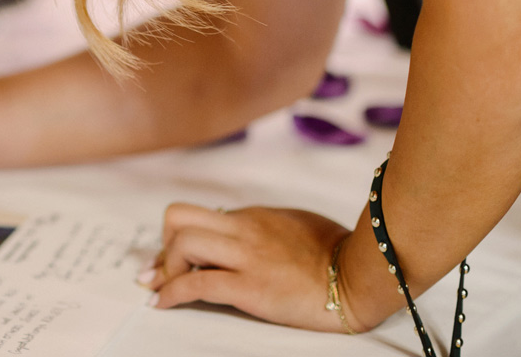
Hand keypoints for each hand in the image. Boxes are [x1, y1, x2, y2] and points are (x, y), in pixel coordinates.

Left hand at [141, 203, 358, 331]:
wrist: (359, 277)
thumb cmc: (336, 252)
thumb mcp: (294, 223)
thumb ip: (264, 225)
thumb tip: (241, 231)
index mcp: (253, 216)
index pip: (199, 216)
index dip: (178, 237)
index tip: (170, 257)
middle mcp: (242, 230)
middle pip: (178, 218)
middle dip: (164, 245)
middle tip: (163, 271)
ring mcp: (244, 256)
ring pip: (182, 244)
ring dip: (166, 269)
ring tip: (164, 289)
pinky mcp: (248, 287)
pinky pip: (195, 284)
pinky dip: (170, 294)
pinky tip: (162, 304)